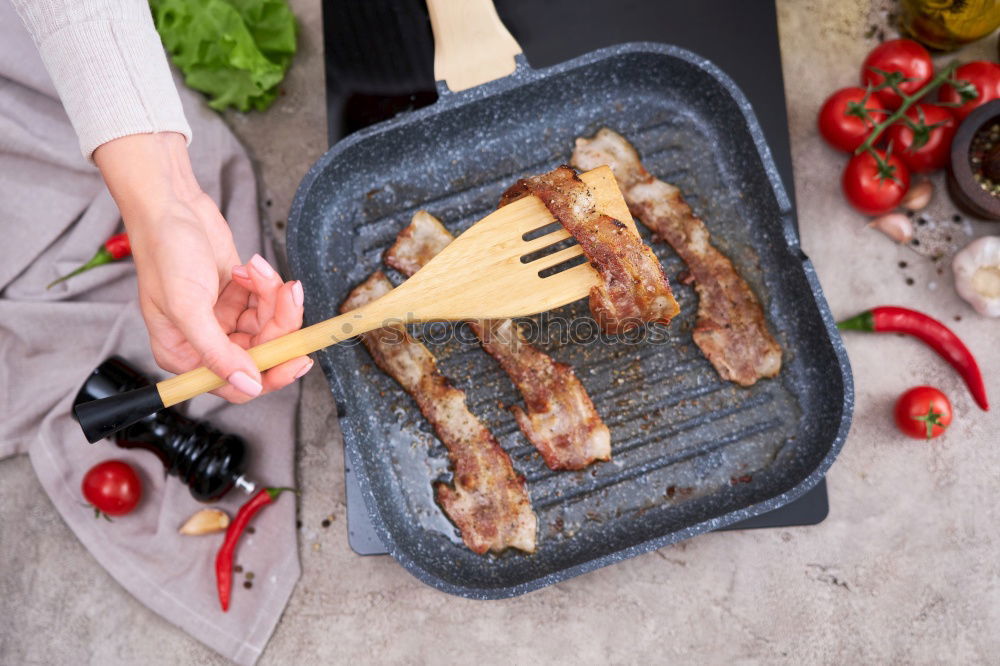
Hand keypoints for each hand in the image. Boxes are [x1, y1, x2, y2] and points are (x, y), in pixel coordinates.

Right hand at [94, 133, 310, 401]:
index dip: (270, 375)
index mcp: (183, 356)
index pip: (236, 385)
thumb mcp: (188, 307)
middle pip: (261, 352)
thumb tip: (248, 384)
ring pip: (268, 325)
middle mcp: (205, 342)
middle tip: (287, 293)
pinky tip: (250, 266)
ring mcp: (223, 320)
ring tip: (259, 270)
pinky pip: (267, 304)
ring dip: (273, 296)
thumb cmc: (165, 251)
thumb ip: (218, 352)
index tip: (299, 359)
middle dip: (278, 321)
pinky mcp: (238, 298)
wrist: (171, 205)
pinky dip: (267, 285)